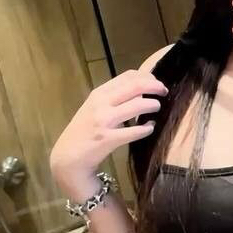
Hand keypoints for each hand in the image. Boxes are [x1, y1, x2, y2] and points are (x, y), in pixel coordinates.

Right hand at [49, 69, 167, 186]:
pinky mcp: (108, 139)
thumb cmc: (85, 130)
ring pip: (139, 105)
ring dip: (153, 105)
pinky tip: (150, 127)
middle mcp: (101, 103)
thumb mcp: (96, 107)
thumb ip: (115, 96)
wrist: (68, 156)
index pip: (129, 75)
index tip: (156, 83)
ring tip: (157, 109)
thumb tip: (143, 88)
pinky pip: (136, 131)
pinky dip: (148, 128)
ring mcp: (104, 121)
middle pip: (137, 86)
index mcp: (99, 93)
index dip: (148, 76)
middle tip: (164, 92)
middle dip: (156, 86)